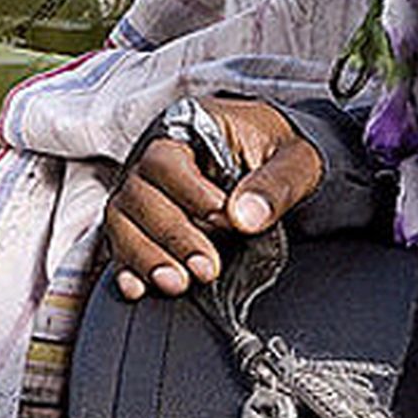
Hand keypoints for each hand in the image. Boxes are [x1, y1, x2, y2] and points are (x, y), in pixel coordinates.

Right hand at [103, 98, 324, 299]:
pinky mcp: (142, 223)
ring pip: (121, 222)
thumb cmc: (281, 153)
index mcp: (189, 129)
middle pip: (138, 195)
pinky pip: (120, 244)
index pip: (167, 160)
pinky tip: (138, 289)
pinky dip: (126, 268)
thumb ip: (276, 185)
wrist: (275, 162)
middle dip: (172, 237)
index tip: (224, 220)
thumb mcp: (296, 160)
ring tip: (177, 284)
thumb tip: (245, 218)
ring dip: (146, 257)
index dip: (191, 194)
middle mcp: (154, 158)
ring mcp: (143, 192)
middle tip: (206, 268)